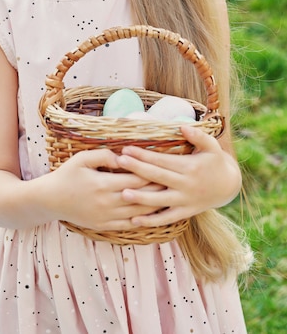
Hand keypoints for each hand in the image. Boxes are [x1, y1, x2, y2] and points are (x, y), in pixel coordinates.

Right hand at [49, 148, 164, 230]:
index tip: (165, 167)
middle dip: (158, 189)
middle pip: (141, 197)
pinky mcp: (104, 226)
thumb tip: (123, 155)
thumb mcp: (81, 159)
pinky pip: (129, 225)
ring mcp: (107, 217)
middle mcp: (107, 203)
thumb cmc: (66, 175)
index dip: (152, 174)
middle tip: (174, 182)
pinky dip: (143, 220)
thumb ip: (103, 155)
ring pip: (138, 213)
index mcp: (103, 185)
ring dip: (155, 206)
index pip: (135, 179)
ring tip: (169, 198)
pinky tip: (153, 214)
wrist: (50, 201)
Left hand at [116, 125, 241, 226]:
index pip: (162, 160)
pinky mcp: (185, 213)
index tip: (127, 149)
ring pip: (160, 200)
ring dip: (141, 198)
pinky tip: (134, 220)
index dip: (144, 155)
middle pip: (158, 177)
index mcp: (190, 167)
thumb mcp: (212, 146)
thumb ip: (198, 136)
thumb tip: (182, 127)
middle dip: (137, 169)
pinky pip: (167, 218)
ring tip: (123, 193)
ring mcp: (185, 201)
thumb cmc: (215, 161)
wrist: (229, 186)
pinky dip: (151, 221)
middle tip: (119, 162)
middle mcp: (186, 185)